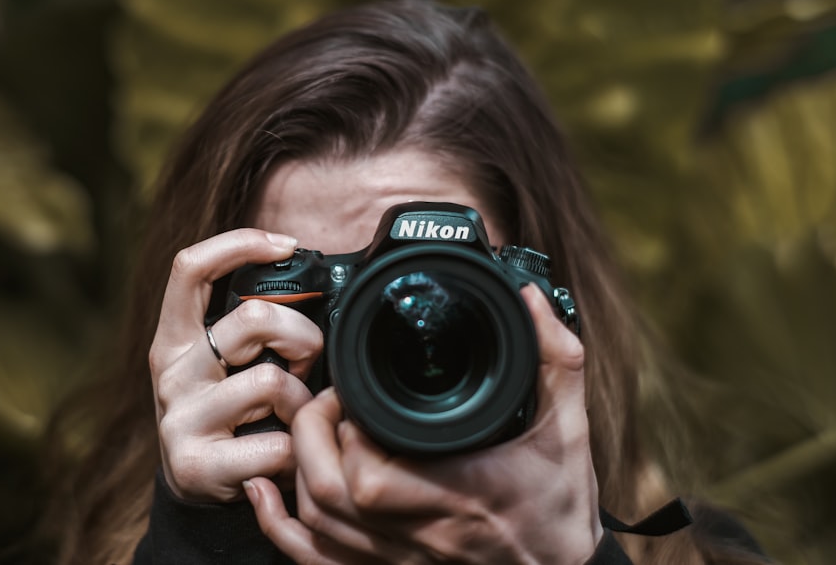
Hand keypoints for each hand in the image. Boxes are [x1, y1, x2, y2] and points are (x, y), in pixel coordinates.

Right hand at [149, 229, 323, 502]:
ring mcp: (181, 418)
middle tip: (307, 363)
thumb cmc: (225, 412)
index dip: (239, 244)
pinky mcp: (197, 464)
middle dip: (302, 336)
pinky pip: (277, 445)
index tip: (286, 245)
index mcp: (175, 337)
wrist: (194, 485)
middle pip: (254, 319)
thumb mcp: (223, 362)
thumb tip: (318, 290)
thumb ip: (252, 329)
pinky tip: (286, 455)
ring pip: (271, 383)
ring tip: (294, 416)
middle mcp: (171, 371)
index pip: (190, 268)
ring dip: (302, 401)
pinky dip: (296, 451)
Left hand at [244, 283, 602, 563]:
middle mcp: (424, 533)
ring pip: (318, 527)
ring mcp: (403, 558)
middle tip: (326, 400)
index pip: (372, 477)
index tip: (350, 391)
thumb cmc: (562, 504)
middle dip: (310, 439)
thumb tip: (531, 297)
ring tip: (311, 428)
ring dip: (296, 472)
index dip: (344, 433)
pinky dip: (282, 528)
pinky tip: (266, 494)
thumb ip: (555, 359)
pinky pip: (320, 561)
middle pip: (330, 498)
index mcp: (462, 493)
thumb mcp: (569, 427)